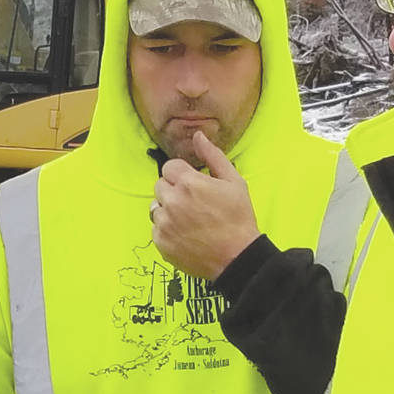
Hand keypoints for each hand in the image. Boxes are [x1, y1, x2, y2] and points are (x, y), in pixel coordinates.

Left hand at [151, 128, 258, 280]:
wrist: (237, 257)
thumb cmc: (238, 218)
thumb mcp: (233, 181)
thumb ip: (212, 156)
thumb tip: (198, 136)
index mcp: (188, 182)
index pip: (170, 167)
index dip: (183, 175)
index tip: (195, 186)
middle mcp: (172, 201)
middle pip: (160, 185)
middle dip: (174, 190)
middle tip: (194, 204)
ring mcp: (164, 223)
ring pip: (155, 206)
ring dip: (168, 209)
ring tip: (190, 220)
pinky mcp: (160, 241)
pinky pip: (156, 227)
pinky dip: (167, 229)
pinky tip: (186, 233)